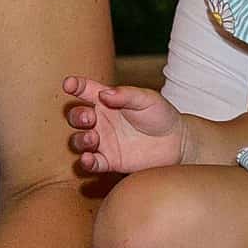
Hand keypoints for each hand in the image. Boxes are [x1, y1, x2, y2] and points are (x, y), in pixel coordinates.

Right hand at [63, 75, 184, 173]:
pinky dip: (86, 162)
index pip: (85, 91)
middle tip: (90, 118)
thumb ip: (126, 95)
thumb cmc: (161, 115)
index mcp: (106, 101)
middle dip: (77, 116)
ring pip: (79, 141)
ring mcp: (103, 142)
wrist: (178, 142)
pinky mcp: (110, 161)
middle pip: (77, 117)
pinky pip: (92, 163)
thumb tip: (104, 94)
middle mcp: (101, 121)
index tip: (69, 84)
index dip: (75, 86)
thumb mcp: (147, 99)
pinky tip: (88, 159)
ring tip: (92, 138)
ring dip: (80, 139)